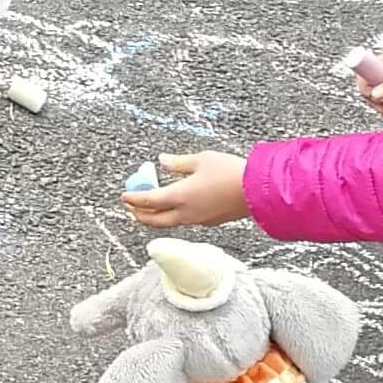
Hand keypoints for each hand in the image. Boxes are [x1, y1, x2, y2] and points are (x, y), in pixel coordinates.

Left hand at [121, 148, 250, 229]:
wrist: (258, 191)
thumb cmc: (231, 172)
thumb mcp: (202, 160)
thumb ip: (179, 163)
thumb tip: (162, 161)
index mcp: (180, 196)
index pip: (149, 201)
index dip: (134, 198)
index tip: (124, 196)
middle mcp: (186, 213)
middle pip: (155, 220)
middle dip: (139, 214)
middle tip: (131, 207)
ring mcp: (198, 220)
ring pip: (169, 223)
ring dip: (155, 217)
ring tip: (148, 209)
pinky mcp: (209, 221)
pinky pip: (184, 221)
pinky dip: (172, 215)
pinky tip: (174, 207)